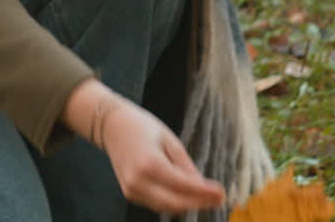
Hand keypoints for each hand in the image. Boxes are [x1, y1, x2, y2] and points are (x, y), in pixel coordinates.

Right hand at [98, 98, 226, 214]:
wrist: (112, 126)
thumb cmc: (142, 127)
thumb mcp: (169, 140)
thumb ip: (185, 165)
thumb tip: (201, 186)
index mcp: (149, 164)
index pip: (183, 185)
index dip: (204, 192)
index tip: (222, 193)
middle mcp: (138, 181)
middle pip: (175, 203)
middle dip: (199, 203)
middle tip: (219, 199)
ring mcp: (131, 190)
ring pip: (166, 207)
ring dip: (188, 205)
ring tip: (207, 198)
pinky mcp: (130, 193)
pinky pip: (156, 204)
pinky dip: (174, 202)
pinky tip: (187, 195)